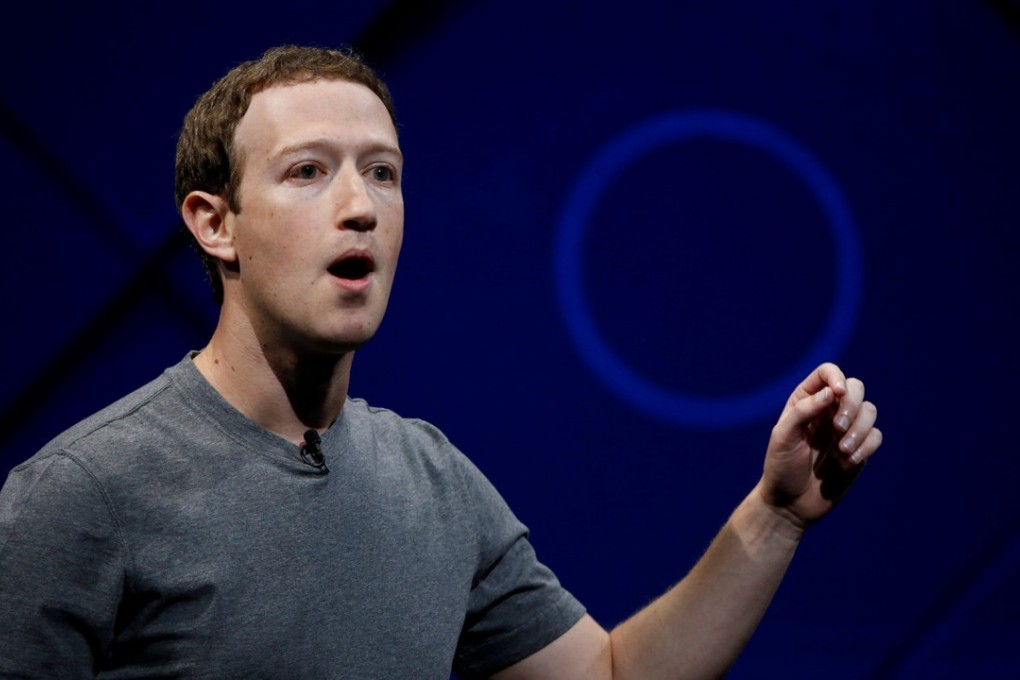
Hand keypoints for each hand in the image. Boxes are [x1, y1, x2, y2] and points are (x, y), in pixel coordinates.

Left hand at [759, 363, 881, 529]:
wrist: (790, 503)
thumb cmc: (781, 467)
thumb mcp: (783, 437)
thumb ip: (804, 410)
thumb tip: (831, 391)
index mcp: (805, 401)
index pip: (827, 373)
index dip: (837, 377)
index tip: (838, 394)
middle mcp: (827, 411)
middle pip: (856, 387)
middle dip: (852, 405)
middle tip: (838, 428)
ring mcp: (845, 430)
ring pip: (870, 411)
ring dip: (860, 429)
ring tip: (841, 451)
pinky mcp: (859, 449)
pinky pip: (875, 436)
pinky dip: (866, 447)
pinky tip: (847, 462)